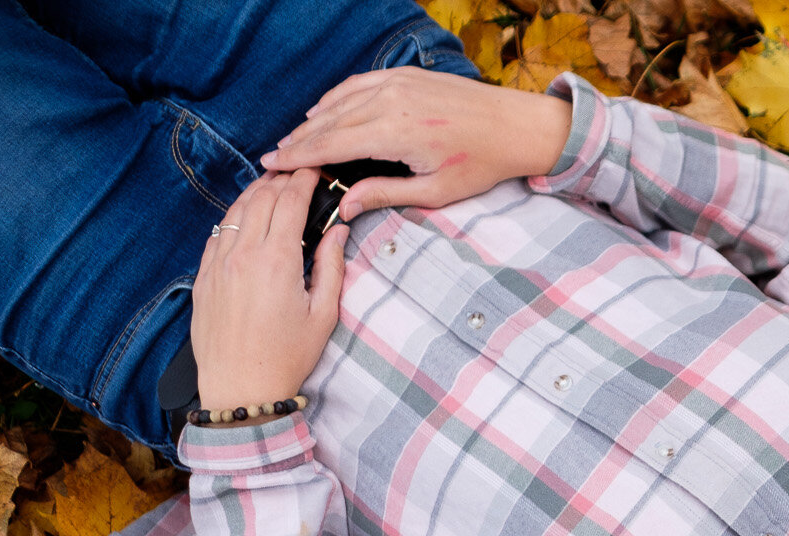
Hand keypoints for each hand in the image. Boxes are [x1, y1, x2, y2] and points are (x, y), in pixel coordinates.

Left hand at [192, 171, 345, 413]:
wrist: (241, 389)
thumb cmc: (287, 357)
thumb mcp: (324, 314)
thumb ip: (332, 266)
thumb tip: (338, 231)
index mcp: (277, 261)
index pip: (289, 202)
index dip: (304, 180)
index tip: (314, 169)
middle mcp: (242, 255)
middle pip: (261, 198)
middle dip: (281, 180)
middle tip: (298, 174)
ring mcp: (218, 264)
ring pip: (236, 211)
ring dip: (256, 193)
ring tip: (273, 188)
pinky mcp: (203, 277)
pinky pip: (217, 234)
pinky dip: (235, 218)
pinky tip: (246, 218)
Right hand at [261, 67, 572, 221]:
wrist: (516, 126)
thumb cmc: (481, 164)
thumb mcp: (434, 191)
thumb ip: (385, 194)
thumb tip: (345, 207)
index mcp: (396, 133)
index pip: (332, 145)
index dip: (299, 156)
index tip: (273, 165)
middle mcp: (391, 101)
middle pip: (330, 122)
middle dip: (299, 141)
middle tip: (273, 157)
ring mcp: (397, 83)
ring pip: (341, 101)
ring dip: (313, 120)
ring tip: (292, 139)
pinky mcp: (405, 75)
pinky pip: (359, 84)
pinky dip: (336, 98)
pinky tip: (322, 110)